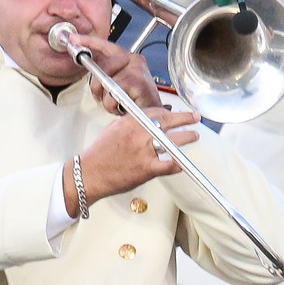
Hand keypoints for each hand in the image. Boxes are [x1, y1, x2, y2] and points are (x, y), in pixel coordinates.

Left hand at [61, 30, 162, 111]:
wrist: (153, 115)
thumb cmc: (136, 101)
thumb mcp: (118, 83)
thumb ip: (105, 73)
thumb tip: (87, 67)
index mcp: (128, 58)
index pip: (105, 45)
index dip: (88, 42)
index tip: (74, 40)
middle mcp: (134, 61)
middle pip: (103, 66)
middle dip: (96, 85)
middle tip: (100, 96)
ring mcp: (137, 71)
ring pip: (107, 83)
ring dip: (107, 99)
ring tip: (117, 103)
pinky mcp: (138, 84)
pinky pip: (113, 95)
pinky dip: (113, 106)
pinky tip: (122, 107)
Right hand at [74, 108, 198, 211]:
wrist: (90, 173)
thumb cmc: (100, 154)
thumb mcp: (114, 129)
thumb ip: (133, 123)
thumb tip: (149, 121)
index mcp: (130, 121)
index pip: (156, 111)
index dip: (171, 112)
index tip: (178, 113)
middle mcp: (138, 133)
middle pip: (168, 121)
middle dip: (185, 118)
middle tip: (194, 118)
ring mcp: (143, 151)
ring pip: (172, 141)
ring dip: (186, 138)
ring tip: (193, 136)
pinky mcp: (146, 168)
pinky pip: (168, 165)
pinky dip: (177, 164)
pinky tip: (182, 163)